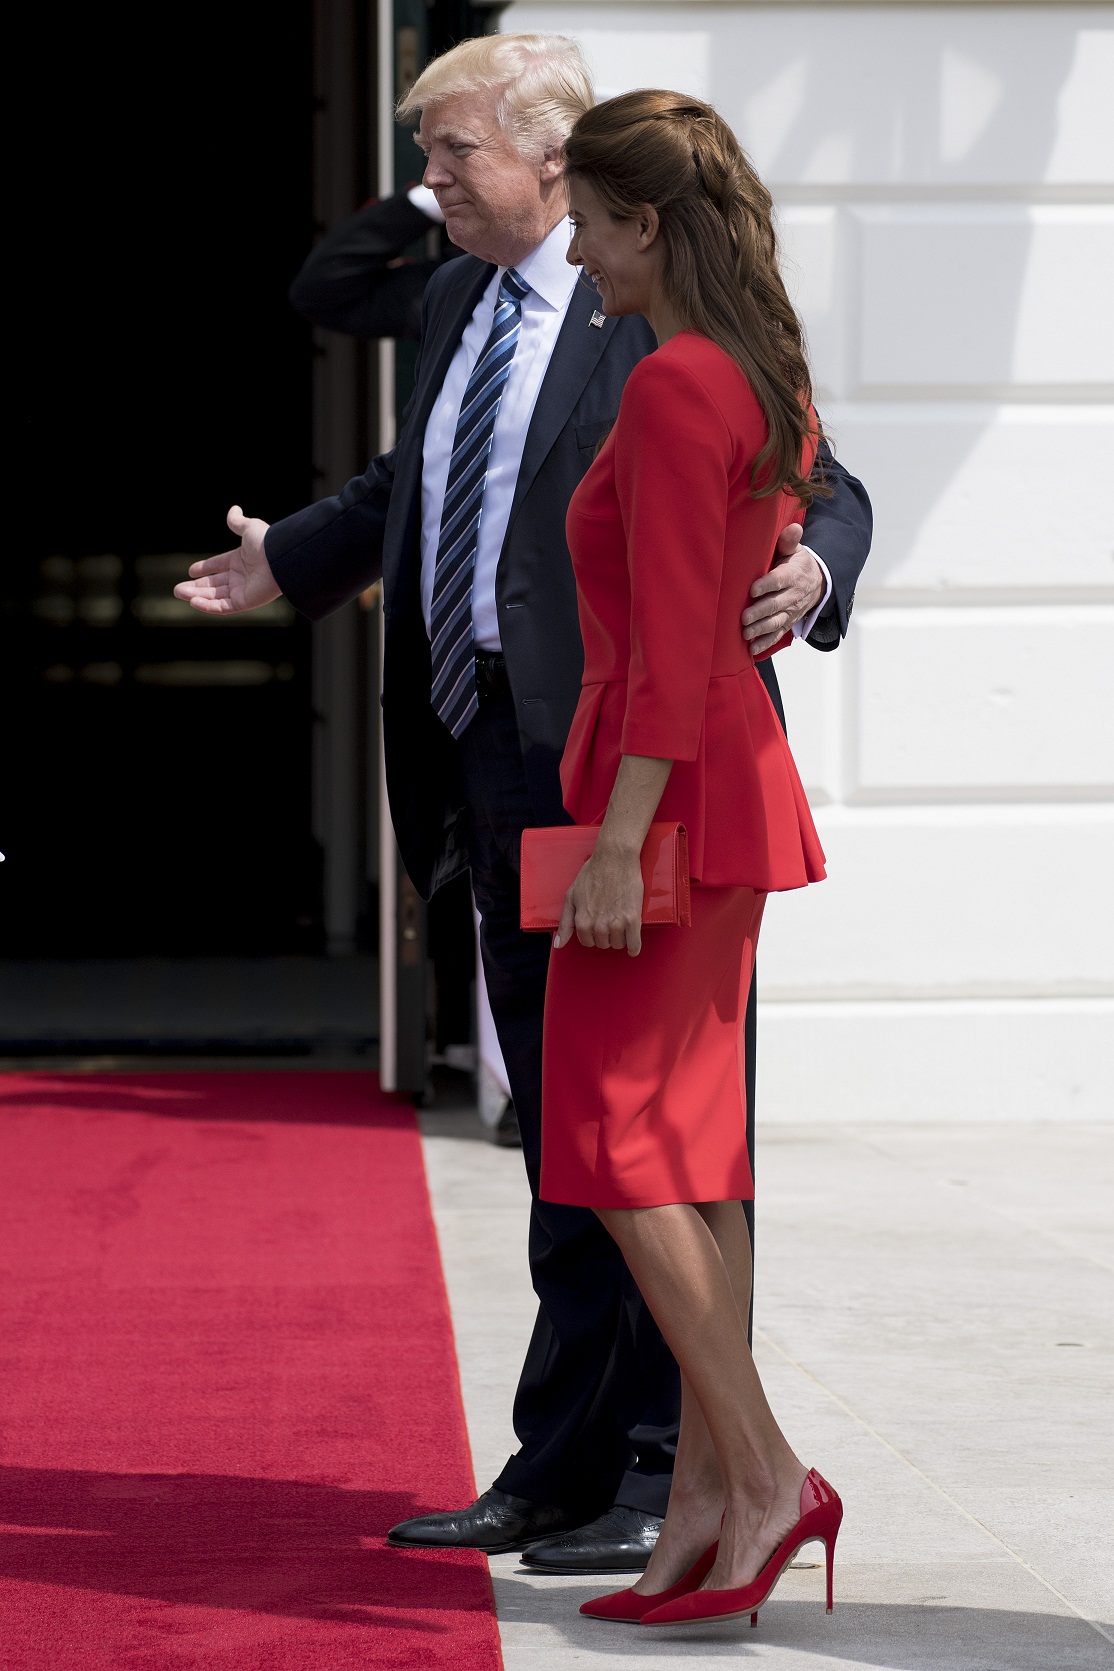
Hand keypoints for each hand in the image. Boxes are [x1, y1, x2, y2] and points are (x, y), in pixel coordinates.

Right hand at [173, 506, 280, 614]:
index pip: (219, 565)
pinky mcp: (245, 603)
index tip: (191, 571)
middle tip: (178, 590)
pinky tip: (193, 602)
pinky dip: (208, 606)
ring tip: (179, 594)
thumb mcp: (248, 528)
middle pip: (214, 584)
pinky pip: (223, 607)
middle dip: (196, 587)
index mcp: (241, 560)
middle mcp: (242, 576)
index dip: (205, 568)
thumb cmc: (265, 542)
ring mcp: (243, 591)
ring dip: (197, 596)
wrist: (279, 558)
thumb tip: (233, 509)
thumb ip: (237, 522)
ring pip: (215, 596)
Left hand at [555, 844, 644, 955]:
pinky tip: (632, 946)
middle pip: (603, 944)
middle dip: (605, 935)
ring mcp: (616, 923)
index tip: (597, 924)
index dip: (592, 933)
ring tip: (620, 923)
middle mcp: (598, 925)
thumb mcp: (571, 896)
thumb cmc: (592, 873)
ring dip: (619, 937)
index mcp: (582, 921)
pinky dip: (634, 947)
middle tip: (609, 918)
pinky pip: (634, 944)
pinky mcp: (632, 919)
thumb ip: (565, 922)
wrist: (614, 859)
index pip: (586, 942)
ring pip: (618, 944)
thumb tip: (559, 944)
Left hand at [741, 524, 823, 655]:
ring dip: (761, 629)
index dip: (767, 584)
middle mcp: (792, 595)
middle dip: (760, 612)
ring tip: (746, 634)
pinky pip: (777, 634)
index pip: (779, 580)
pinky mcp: (788, 622)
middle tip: (744, 617)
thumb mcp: (796, 550)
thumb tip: (794, 527)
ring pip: (776, 622)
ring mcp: (790, 611)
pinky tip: (752, 649)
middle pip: (775, 605)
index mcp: (792, 575)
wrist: (818, 582)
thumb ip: (789, 541)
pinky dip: (765, 643)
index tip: (753, 589)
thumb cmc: (798, 564)